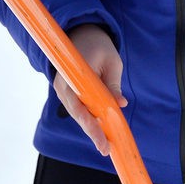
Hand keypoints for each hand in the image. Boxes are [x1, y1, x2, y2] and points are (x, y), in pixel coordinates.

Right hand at [52, 23, 126, 156]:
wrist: (82, 34)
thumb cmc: (98, 46)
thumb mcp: (112, 62)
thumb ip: (113, 84)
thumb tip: (121, 103)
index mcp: (73, 73)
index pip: (79, 105)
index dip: (90, 124)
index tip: (101, 139)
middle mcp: (63, 84)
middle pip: (77, 114)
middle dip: (92, 132)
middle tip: (106, 149)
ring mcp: (63, 89)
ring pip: (78, 114)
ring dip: (91, 129)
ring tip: (105, 146)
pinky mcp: (67, 93)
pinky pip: (79, 109)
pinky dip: (89, 121)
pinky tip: (100, 133)